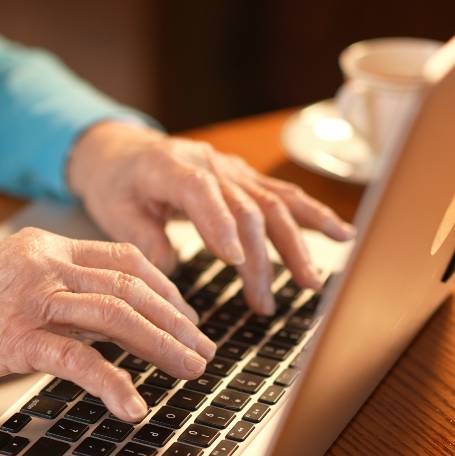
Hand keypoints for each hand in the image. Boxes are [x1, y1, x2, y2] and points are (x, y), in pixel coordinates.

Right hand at [0, 228, 212, 420]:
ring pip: (117, 317)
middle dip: (176, 319)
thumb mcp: (7, 275)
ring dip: (163, 346)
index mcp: (45, 247)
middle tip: (202, 346)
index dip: (165, 286)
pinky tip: (132, 403)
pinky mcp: (15, 339)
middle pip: (131, 287)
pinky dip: (114, 383)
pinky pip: (78, 361)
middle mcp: (45, 265)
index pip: (123, 259)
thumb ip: (55, 288)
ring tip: (190, 369)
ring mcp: (31, 300)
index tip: (185, 311)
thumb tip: (101, 316)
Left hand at [67, 121, 355, 315]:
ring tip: (309, 282)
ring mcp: (232, 169)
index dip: (219, 223)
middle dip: (259, 258)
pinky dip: (313, 216)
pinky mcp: (246, 178)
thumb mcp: (112, 210)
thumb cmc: (117, 184)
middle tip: (263, 304)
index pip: (200, 191)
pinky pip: (283, 196)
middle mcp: (209, 163)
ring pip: (272, 203)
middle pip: (245, 207)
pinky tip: (342, 234)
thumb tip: (169, 269)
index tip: (232, 261)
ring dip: (295, 245)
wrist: (125, 152)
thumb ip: (141, 237)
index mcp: (168, 165)